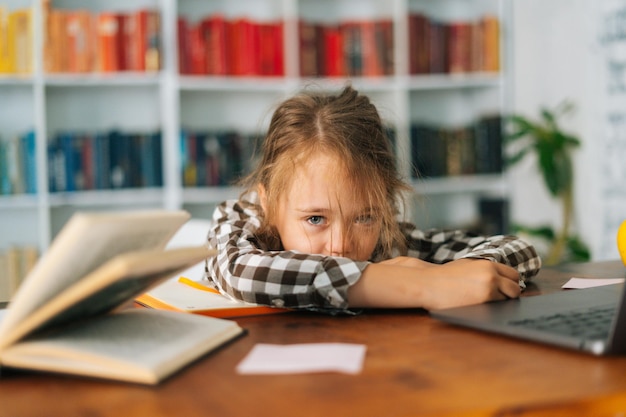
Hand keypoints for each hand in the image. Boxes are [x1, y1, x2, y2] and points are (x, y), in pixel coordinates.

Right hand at [349, 257, 520, 309]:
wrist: (428, 284)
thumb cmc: (443, 277)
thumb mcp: (466, 266)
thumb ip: (484, 270)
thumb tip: (501, 281)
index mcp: (487, 264)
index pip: (514, 275)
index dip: (511, 284)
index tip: (506, 290)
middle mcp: (491, 274)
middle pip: (516, 288)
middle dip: (510, 295)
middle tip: (499, 300)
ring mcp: (489, 287)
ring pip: (509, 299)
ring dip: (501, 303)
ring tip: (487, 305)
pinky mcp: (484, 300)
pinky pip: (498, 308)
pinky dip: (493, 310)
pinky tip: (482, 309)